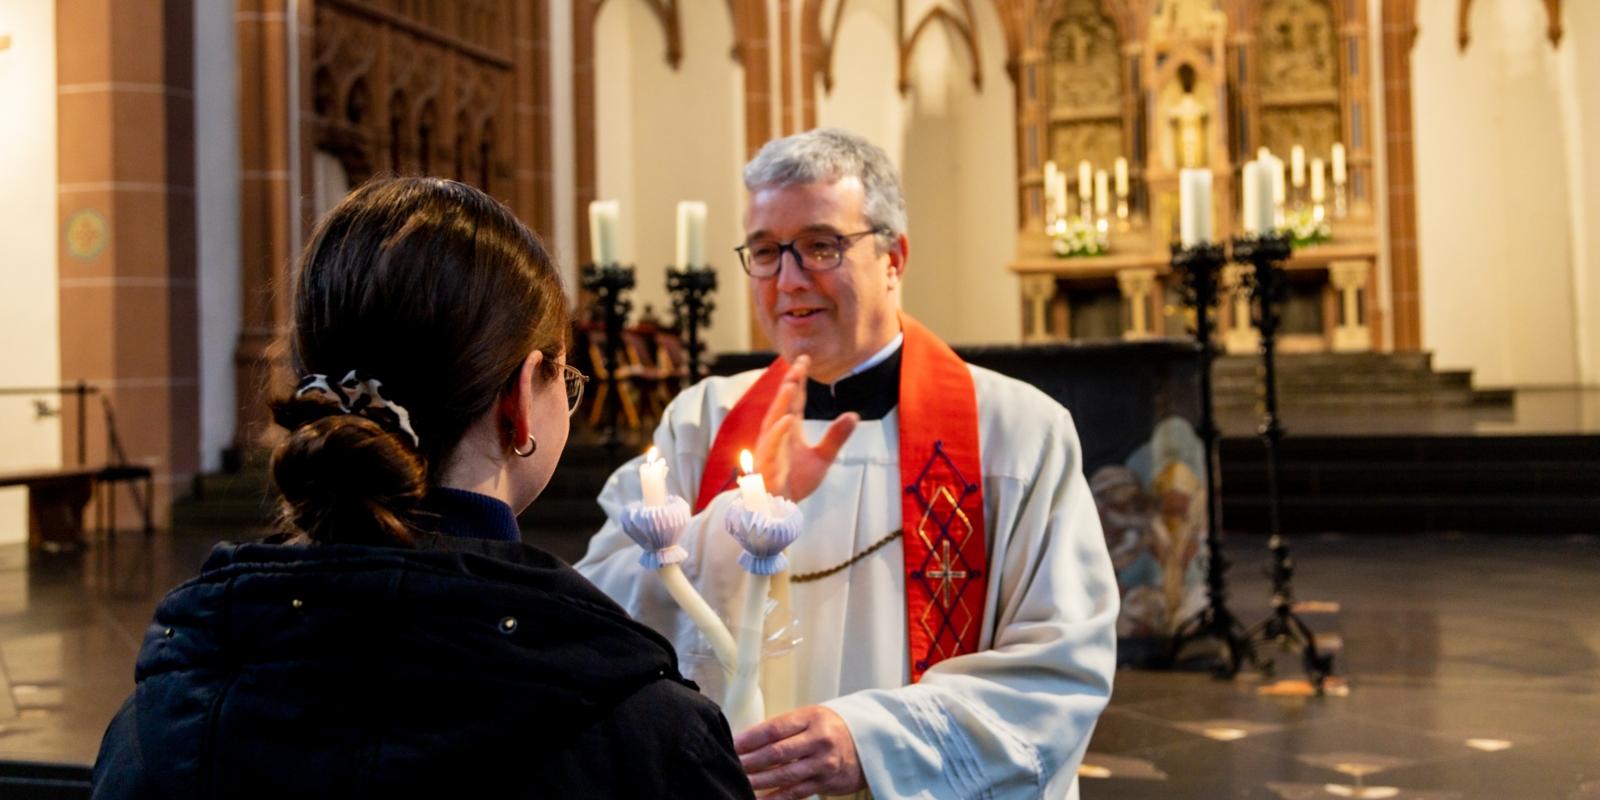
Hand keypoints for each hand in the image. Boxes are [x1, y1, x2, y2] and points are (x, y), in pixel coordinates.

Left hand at [735, 705, 865, 799]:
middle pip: (777, 752)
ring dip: (759, 780)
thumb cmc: (830, 728)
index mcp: (811, 718)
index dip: (751, 738)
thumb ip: (784, 727)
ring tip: (741, 781)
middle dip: (751, 761)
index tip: (733, 744)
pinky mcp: (825, 783)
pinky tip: (760, 798)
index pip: (775, 728)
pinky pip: (796, 793)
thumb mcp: (811, 717)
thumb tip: (748, 740)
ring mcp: (823, 763)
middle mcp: (818, 740)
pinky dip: (776, 797)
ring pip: (785, 775)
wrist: (868, 743)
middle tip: (732, 765)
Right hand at [753, 356, 857, 502]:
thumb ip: (835, 437)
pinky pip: (772, 446)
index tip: (804, 359)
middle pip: (783, 403)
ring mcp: (770, 448)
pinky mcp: (767, 464)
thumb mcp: (822, 458)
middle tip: (799, 362)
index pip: (794, 400)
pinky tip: (787, 420)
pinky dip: (778, 432)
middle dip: (790, 382)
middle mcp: (776, 434)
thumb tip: (853, 415)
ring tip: (792, 383)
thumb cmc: (794, 482)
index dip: (798, 379)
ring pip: (774, 420)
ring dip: (782, 401)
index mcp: (787, 429)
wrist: (778, 509)